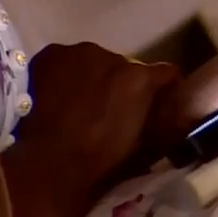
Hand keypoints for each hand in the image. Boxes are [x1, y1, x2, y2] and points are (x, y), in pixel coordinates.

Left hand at [0, 42, 179, 216]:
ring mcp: (77, 52)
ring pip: (94, 62)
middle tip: (110, 109)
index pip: (166, 74)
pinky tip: (55, 97)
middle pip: (126, 67)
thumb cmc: (97, 162)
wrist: (42, 164)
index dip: (164, 90)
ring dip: (93, 77)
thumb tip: (175, 114)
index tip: (157, 105)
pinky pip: (66, 62)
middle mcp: (112, 57)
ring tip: (78, 103)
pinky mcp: (49, 54)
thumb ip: (161, 123)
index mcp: (140, 79)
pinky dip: (65, 75)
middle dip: (121, 84)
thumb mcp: (142, 146)